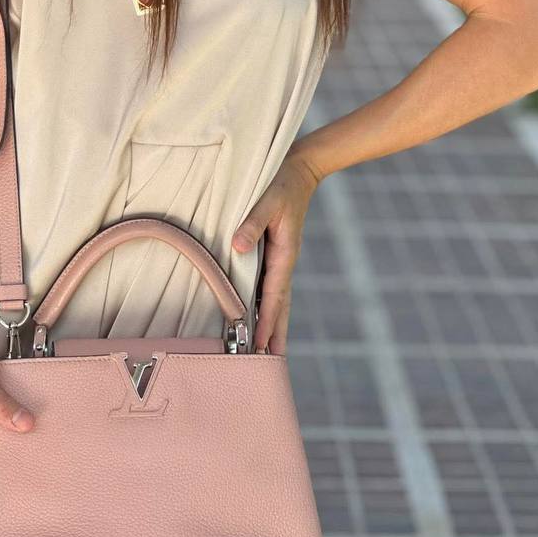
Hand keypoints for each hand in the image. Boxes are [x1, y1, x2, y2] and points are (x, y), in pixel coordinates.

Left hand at [231, 153, 321, 354]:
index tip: (260, 346)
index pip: (274, 296)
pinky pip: (272, 287)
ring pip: (277, 300)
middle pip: (280, 307)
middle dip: (275, 335)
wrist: (300, 169)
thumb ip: (251, 223)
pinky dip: (268, 307)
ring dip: (273, 325)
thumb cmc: (281, 184)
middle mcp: (284, 261)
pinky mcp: (275, 253)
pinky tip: (261, 316)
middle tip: (268, 366)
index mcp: (284, 254)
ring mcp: (281, 259)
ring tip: (267, 352)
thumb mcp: (266, 200)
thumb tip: (237, 246)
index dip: (267, 322)